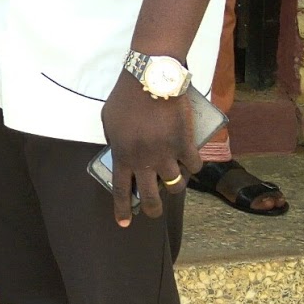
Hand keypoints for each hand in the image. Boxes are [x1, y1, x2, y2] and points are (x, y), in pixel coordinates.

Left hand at [100, 72, 201, 227]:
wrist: (151, 80)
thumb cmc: (125, 97)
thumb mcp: (108, 121)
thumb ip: (114, 141)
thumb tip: (120, 152)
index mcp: (122, 156)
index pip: (121, 190)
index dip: (122, 209)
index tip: (123, 223)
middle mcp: (145, 161)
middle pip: (151, 197)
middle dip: (153, 209)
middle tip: (155, 211)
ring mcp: (167, 154)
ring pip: (176, 184)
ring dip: (175, 185)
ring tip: (174, 181)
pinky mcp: (186, 144)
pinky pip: (195, 165)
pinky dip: (193, 165)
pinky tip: (191, 163)